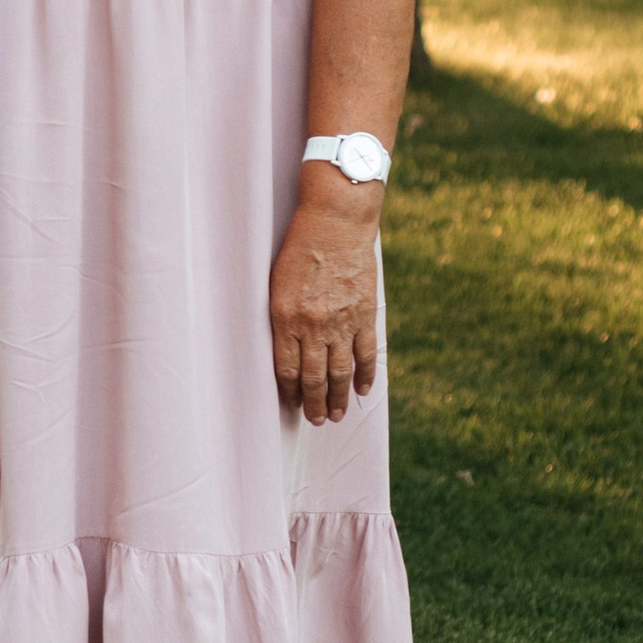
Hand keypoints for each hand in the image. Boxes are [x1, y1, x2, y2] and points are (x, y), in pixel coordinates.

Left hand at [270, 179, 381, 423]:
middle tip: (316, 421)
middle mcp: (313, 325)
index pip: (287, 369)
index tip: (292, 404)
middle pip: (313, 378)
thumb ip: (281, 316)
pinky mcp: (365, 314)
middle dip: (314, 405)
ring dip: (337, 399)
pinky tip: (362, 391)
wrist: (336, 221)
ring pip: (340, 372)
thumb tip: (284, 348)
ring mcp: (342, 322)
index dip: (290, 391)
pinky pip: (366, 354)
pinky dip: (365, 376)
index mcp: (285, 317)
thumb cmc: (299, 246)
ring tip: (336, 416)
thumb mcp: (277, 281)